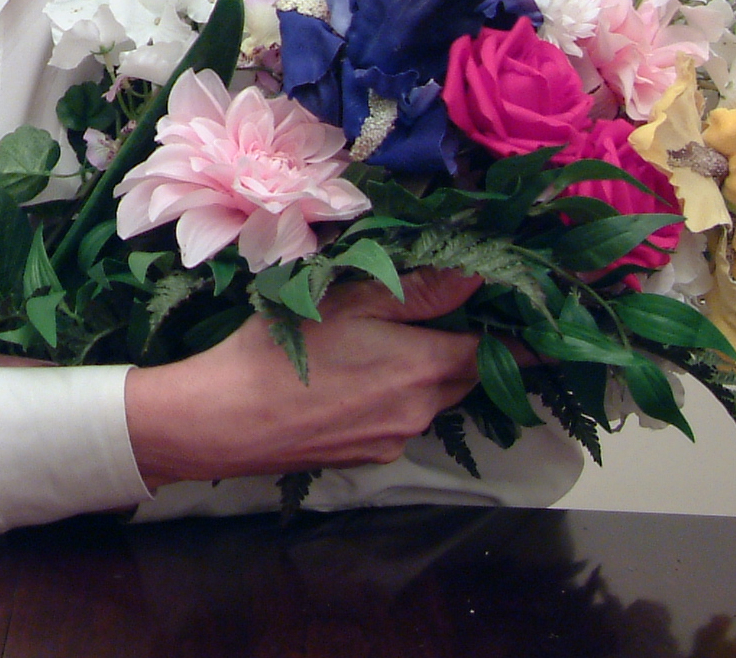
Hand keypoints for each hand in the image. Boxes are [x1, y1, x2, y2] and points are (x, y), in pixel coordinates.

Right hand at [123, 268, 482, 489]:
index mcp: (424, 365)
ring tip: (375, 347)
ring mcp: (396, 440)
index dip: (506, 331)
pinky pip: (400, 423)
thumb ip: (418, 290)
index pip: (497, 352)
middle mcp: (422, 411)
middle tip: (428, 315)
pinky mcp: (369, 458)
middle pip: (466, 377)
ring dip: (422, 375)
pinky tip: (348, 383)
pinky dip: (392, 401)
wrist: (228, 419)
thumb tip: (475, 277)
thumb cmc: (284, 347)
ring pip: (432, 401)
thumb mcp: (347, 300)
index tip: (506, 313)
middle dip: (459, 348)